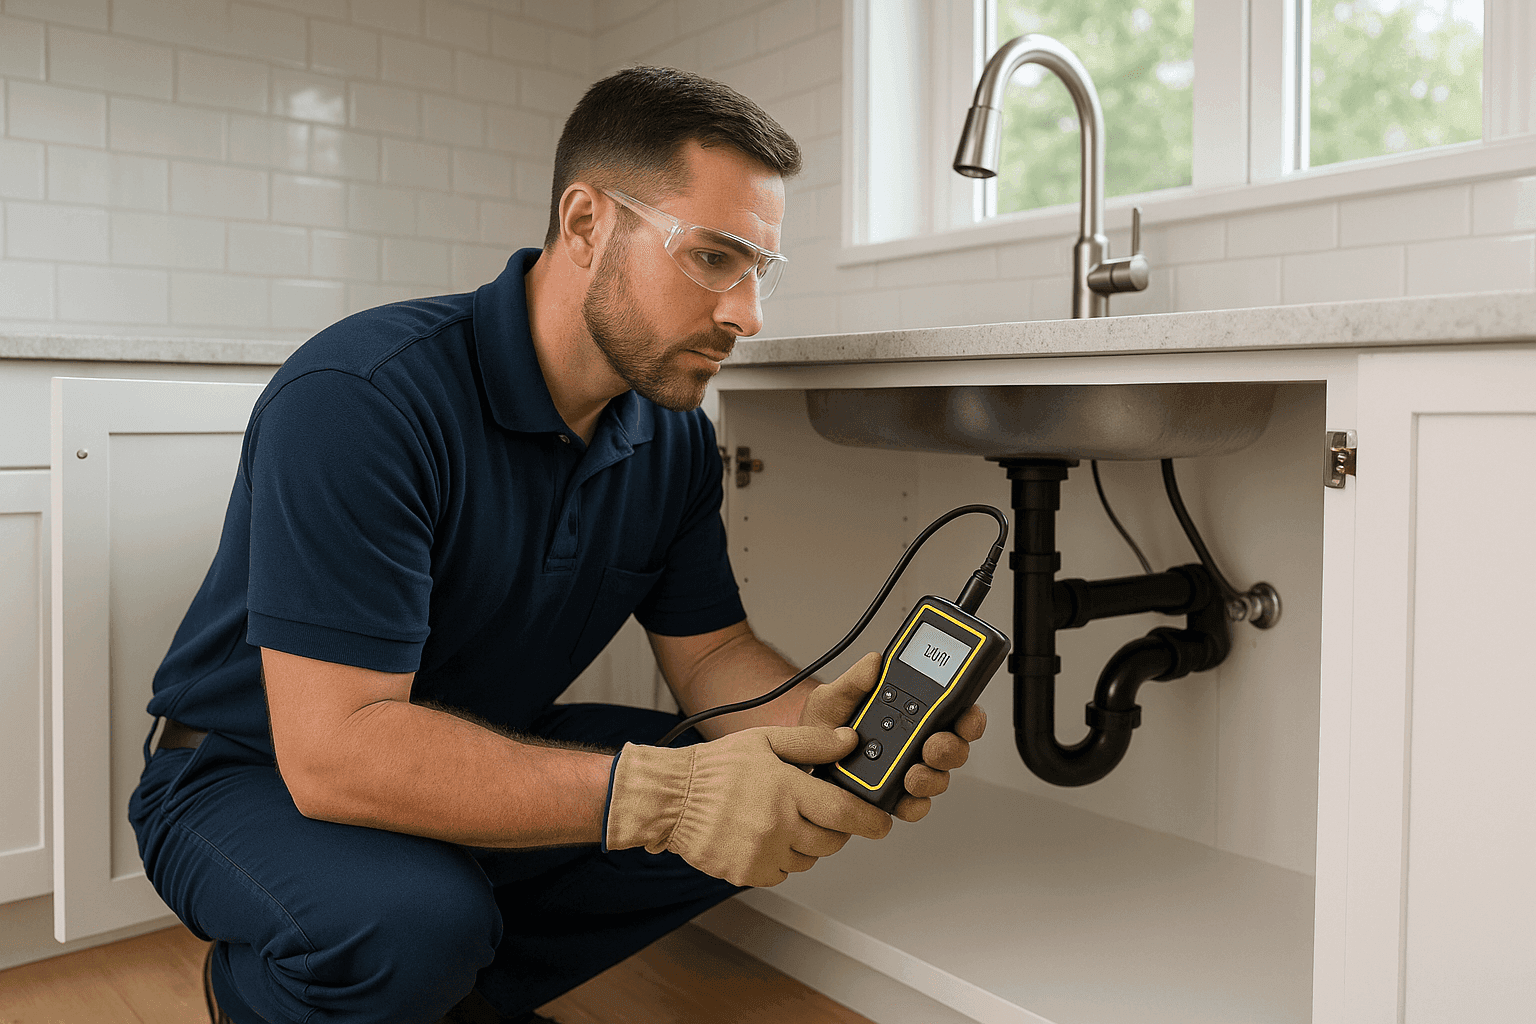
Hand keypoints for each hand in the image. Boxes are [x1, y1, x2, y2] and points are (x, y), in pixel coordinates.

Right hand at [605, 725, 892, 887]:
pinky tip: (763, 836)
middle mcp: (779, 824)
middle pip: (832, 841)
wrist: (672, 798)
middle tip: (819, 814)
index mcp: (788, 789)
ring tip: (782, 820)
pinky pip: (782, 873)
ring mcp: (763, 852)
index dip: (871, 820)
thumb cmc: (716, 768)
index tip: (881, 823)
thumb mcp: (765, 741)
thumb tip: (849, 741)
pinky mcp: (748, 872)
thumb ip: (812, 743)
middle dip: (835, 829)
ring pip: (808, 858)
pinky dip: (780, 859)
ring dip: (806, 844)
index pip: (846, 813)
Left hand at [799, 651, 986, 822]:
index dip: (969, 715)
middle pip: (954, 749)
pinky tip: (901, 797)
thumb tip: (874, 663)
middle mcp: (916, 744)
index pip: (953, 713)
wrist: (800, 758)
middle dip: (950, 748)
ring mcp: (908, 773)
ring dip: (931, 777)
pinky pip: (914, 806)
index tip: (966, 715)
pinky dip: (912, 804)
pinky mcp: (893, 798)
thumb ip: (854, 681)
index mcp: (911, 714)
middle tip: (933, 746)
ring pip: (938, 779)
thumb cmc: (823, 725)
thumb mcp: (834, 697)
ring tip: (912, 775)